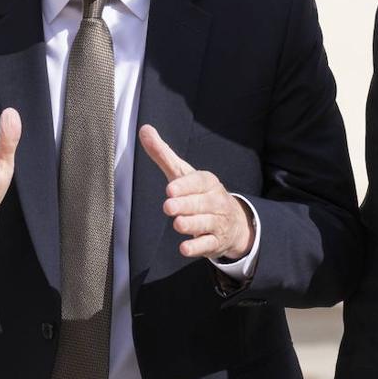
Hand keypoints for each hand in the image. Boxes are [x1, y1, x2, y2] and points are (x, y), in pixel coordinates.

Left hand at [138, 124, 254, 259]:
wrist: (233, 221)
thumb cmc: (200, 193)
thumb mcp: (182, 173)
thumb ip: (163, 154)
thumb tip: (144, 129)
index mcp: (208, 183)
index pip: (199, 181)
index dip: (185, 185)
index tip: (170, 189)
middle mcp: (215, 201)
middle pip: (202, 204)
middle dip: (186, 205)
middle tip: (169, 206)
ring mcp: (217, 223)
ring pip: (205, 224)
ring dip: (192, 224)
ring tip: (178, 223)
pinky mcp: (215, 242)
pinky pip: (207, 245)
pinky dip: (197, 248)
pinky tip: (184, 248)